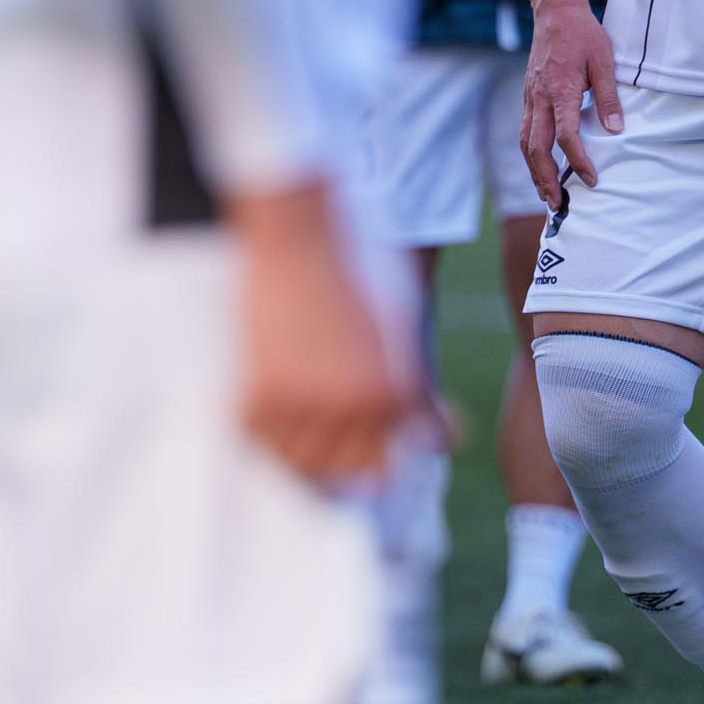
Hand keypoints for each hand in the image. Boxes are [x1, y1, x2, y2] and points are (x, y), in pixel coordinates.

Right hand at [230, 179, 414, 487]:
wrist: (297, 230)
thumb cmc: (353, 270)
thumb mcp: (400, 328)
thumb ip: (418, 393)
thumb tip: (446, 443)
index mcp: (393, 393)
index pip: (380, 467)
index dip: (366, 457)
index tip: (350, 439)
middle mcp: (353, 407)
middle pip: (340, 473)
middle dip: (332, 455)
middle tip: (317, 417)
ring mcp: (304, 405)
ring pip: (297, 462)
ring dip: (294, 442)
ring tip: (294, 401)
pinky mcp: (258, 395)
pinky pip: (257, 438)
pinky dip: (260, 423)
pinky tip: (269, 387)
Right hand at [520, 0, 619, 209]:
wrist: (555, 12)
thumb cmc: (583, 35)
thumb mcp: (604, 61)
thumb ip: (609, 97)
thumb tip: (617, 130)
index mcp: (560, 89)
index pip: (566, 135)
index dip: (578, 160)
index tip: (591, 178)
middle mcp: (540, 98)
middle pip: (536, 147)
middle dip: (544, 178)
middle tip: (556, 203)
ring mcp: (530, 98)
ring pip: (526, 142)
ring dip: (533, 171)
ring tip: (545, 193)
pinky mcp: (528, 96)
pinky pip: (525, 131)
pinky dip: (531, 153)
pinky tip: (539, 166)